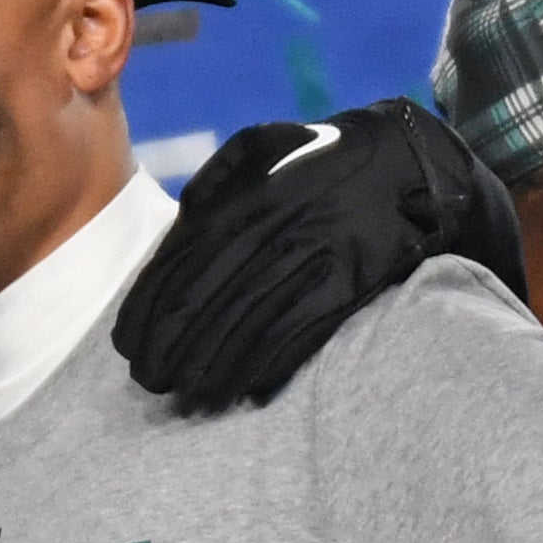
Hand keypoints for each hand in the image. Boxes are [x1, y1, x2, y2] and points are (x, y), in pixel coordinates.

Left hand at [114, 98, 527, 415]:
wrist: (415, 164)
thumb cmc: (326, 161)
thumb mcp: (268, 144)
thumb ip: (217, 178)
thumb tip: (181, 219)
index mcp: (252, 194)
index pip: (184, 257)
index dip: (151, 306)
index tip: (127, 344)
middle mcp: (281, 224)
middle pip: (211, 295)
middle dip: (173, 344)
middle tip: (147, 382)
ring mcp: (319, 254)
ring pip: (252, 319)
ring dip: (214, 364)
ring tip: (186, 397)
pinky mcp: (354, 281)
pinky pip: (303, 329)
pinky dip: (268, 362)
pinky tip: (240, 389)